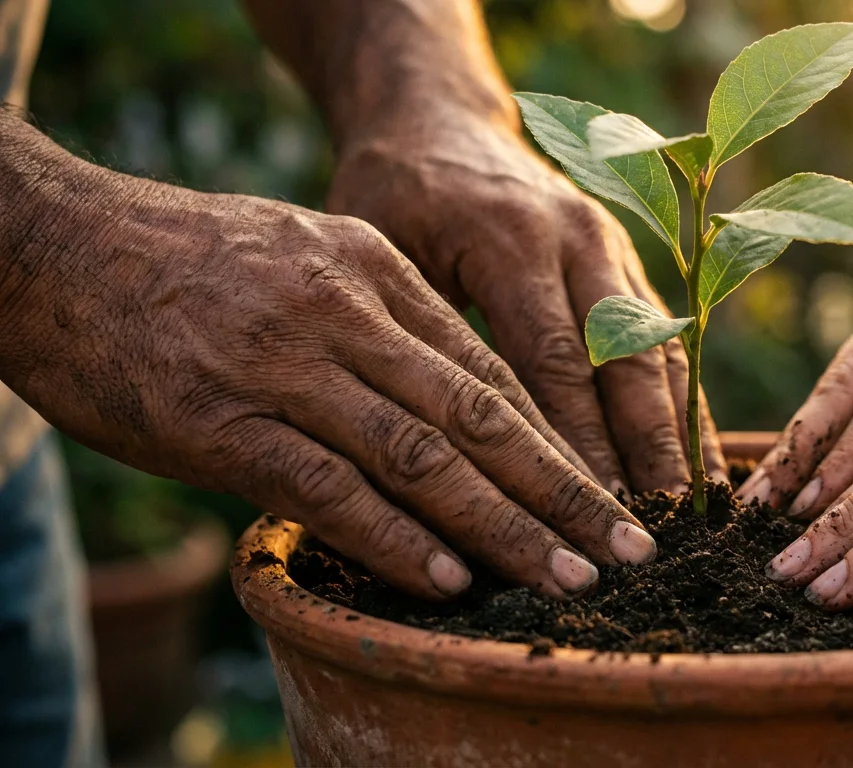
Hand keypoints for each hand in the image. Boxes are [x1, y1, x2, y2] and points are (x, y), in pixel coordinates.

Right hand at [0, 130, 654, 600]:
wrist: (49, 242)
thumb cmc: (184, 260)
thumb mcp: (304, 258)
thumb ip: (379, 325)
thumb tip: (446, 412)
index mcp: (377, 270)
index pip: (493, 372)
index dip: (563, 442)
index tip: (617, 496)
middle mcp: (346, 312)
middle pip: (481, 417)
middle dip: (564, 493)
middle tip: (629, 552)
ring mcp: (285, 364)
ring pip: (421, 455)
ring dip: (503, 527)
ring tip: (566, 580)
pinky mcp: (222, 419)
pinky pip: (326, 485)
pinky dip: (393, 536)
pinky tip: (447, 579)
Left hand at [327, 108, 725, 494]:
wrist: (438, 119)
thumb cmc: (394, 192)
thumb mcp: (381, 248)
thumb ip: (419, 333)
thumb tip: (441, 452)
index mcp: (511, 238)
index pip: (554, 361)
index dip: (577, 444)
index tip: (587, 516)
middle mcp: (577, 239)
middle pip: (625, 360)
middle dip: (646, 451)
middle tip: (657, 530)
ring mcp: (612, 246)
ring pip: (661, 350)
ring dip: (680, 433)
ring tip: (695, 510)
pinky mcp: (629, 260)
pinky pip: (669, 338)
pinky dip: (685, 403)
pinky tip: (700, 461)